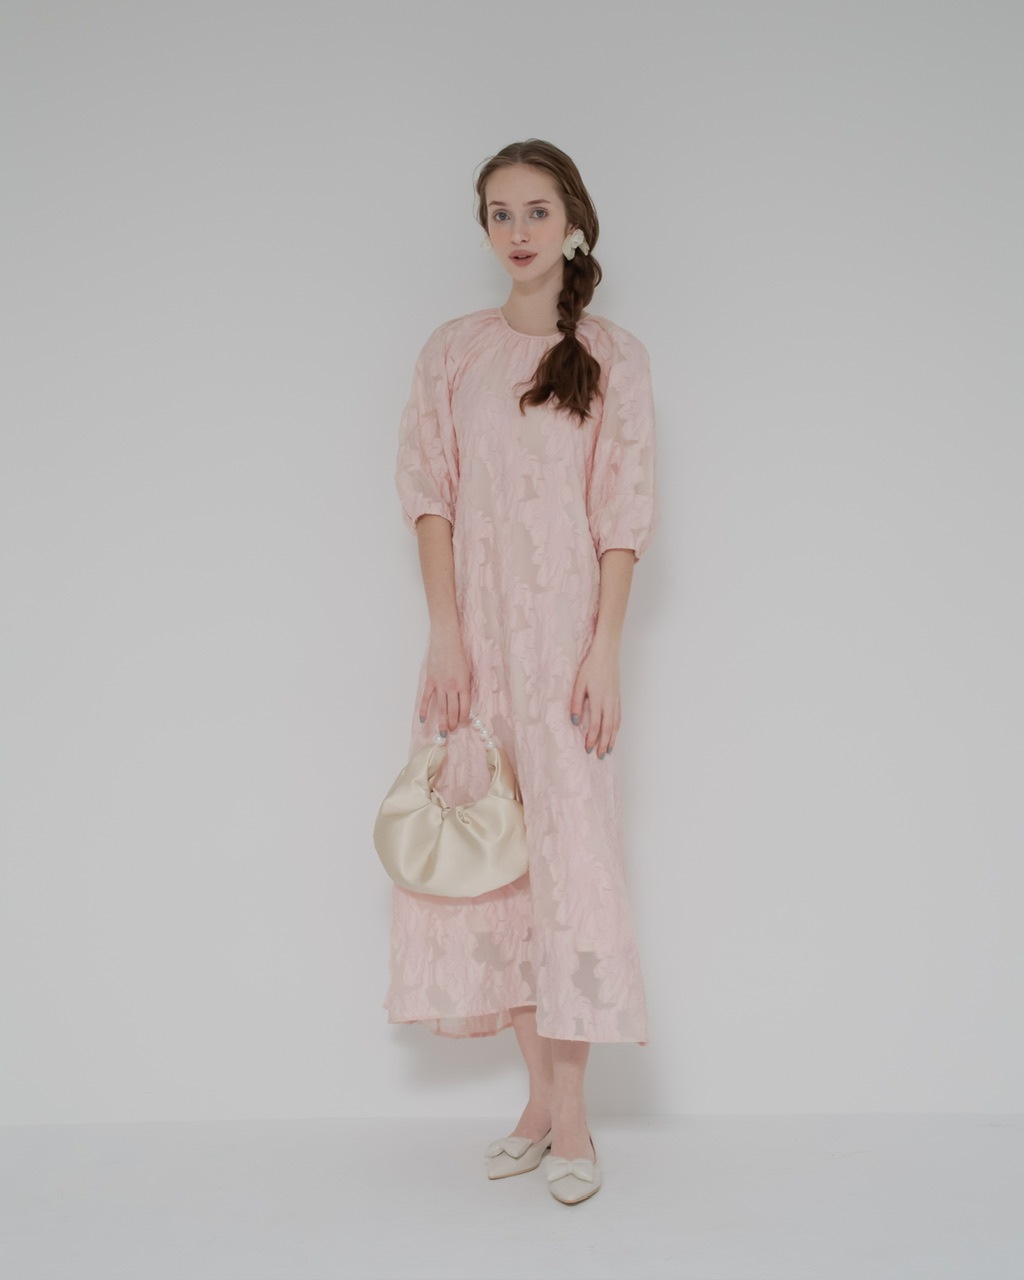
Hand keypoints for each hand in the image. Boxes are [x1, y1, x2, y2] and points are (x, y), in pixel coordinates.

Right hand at [418, 625, 471, 734]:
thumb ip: (465, 686)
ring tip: (442, 733)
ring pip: (440, 707)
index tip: (462, 723)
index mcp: (463, 685)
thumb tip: (463, 702)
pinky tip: (423, 719)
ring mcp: (440, 685)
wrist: (446, 641)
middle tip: (451, 731)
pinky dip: (424, 710)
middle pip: (452, 710)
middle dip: (452, 723)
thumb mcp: (467, 671)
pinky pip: (426, 698)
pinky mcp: (430, 681)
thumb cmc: (458, 655)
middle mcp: (452, 687)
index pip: (465, 707)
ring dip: (441, 721)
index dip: (464, 717)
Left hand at [569, 638, 620, 757]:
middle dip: (603, 744)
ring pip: (615, 725)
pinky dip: (617, 729)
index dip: (592, 739)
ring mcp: (616, 701)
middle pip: (607, 728)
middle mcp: (609, 703)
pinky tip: (614, 734)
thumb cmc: (591, 667)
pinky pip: (619, 717)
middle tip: (599, 756)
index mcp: (598, 700)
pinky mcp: (619, 698)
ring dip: (612, 739)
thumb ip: (576, 703)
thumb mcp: (579, 684)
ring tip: (608, 750)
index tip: (587, 749)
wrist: (607, 654)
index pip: (595, 725)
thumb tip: (574, 721)